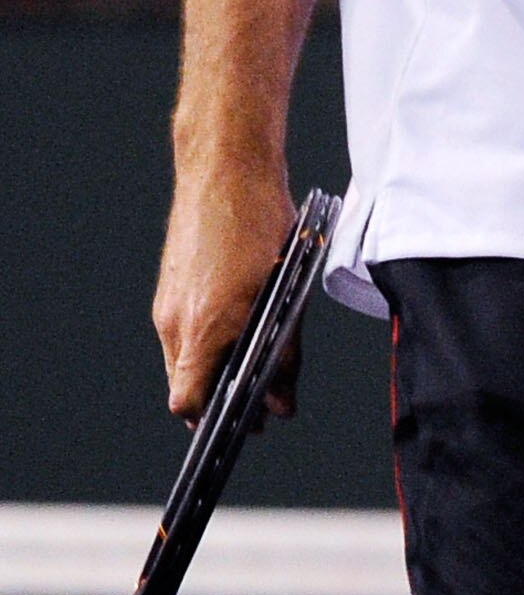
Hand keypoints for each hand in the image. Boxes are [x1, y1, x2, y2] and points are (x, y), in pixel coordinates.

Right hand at [153, 158, 297, 422]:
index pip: (188, 402)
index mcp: (199, 329)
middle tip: (265, 403)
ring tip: (260, 360)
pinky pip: (187, 327)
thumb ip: (284, 355)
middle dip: (222, 399)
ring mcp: (168, 301)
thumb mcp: (285, 295)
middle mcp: (173, 321)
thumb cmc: (259, 223)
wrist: (225, 168)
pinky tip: (244, 324)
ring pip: (188, 355)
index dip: (214, 422)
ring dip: (218, 366)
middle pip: (187, 384)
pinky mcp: (172, 284)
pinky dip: (211, 337)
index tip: (246, 427)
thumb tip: (282, 406)